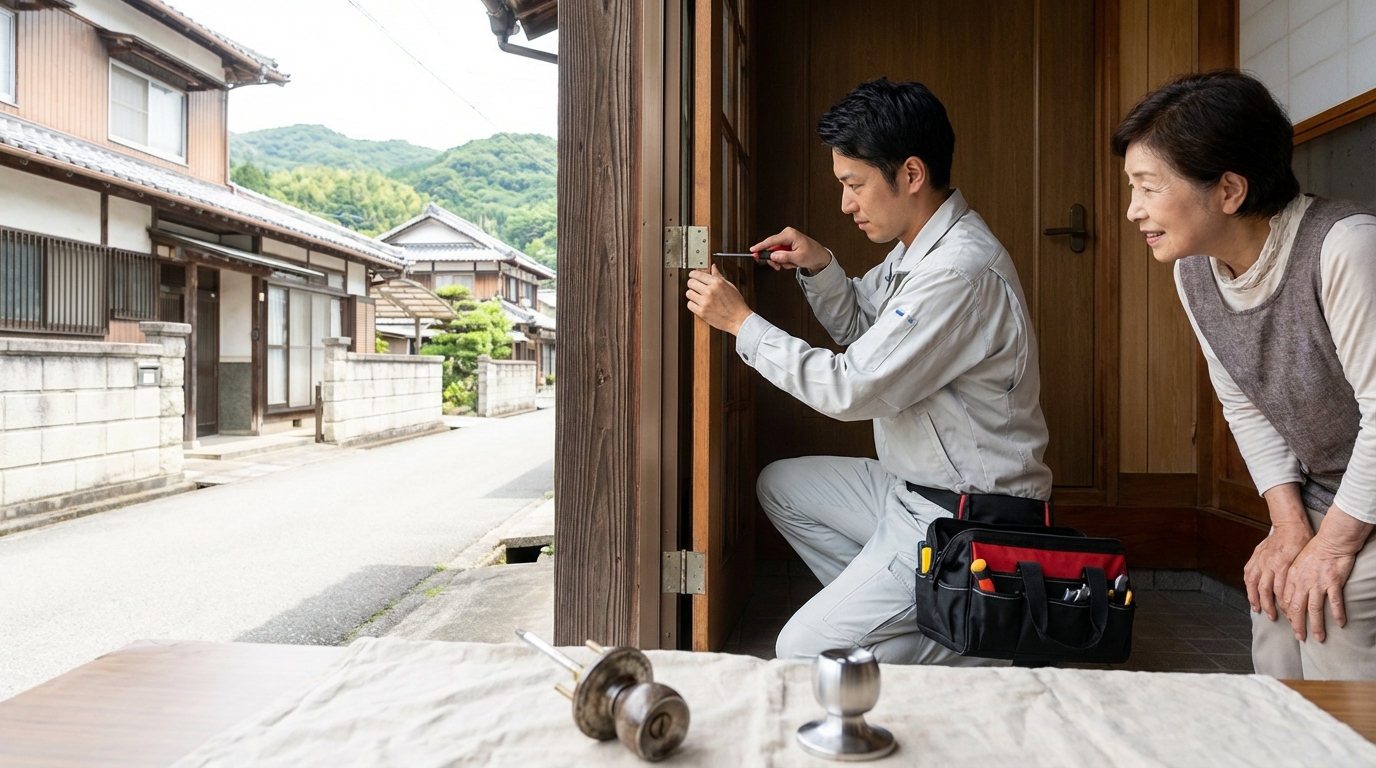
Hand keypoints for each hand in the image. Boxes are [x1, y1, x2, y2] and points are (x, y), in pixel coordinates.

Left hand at [686, 264, 751, 334]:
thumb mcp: (730, 286)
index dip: (693, 274)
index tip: (692, 275)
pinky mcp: (702, 312)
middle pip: (691, 283)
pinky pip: (690, 304)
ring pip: (689, 293)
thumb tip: (713, 267)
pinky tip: (698, 304)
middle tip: (694, 285)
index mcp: (717, 283)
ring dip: (692, 294)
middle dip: (692, 283)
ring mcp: (705, 302)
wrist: (739, 320)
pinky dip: (693, 304)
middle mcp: (710, 291)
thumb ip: (719, 276)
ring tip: (697, 296)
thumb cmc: (736, 304)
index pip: (698, 274)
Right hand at [751, 227, 831, 273]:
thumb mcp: (798, 258)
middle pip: (771, 248)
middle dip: (774, 259)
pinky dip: (784, 260)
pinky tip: (791, 261)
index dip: (761, 246)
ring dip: (781, 261)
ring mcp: (786, 240)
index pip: (771, 241)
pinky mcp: (786, 245)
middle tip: (778, 266)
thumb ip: (784, 257)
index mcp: (790, 234)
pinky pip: (779, 254)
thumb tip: (773, 256)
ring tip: (790, 264)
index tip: (753, 250)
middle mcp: (787, 235)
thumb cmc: (812, 254)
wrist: (819, 257)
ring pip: (775, 253)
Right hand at [1244, 522, 1309, 620]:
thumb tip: (1297, 596)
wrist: (1290, 525)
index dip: (1283, 606)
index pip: (1281, 592)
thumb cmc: (1302, 542)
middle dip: (1268, 606)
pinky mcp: (1256, 556)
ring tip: (1256, 608)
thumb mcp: (1304, 561)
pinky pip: (1248, 572)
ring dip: (1254, 597)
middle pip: (1264, 590)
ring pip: (1252, 583)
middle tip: (1272, 617)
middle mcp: (1268, 564)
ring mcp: (1260, 560)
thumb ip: (1297, 577)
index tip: (1288, 617)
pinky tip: (1250, 590)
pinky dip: (1248, 584)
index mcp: (1283, 566)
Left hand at [1280, 505, 1372, 641]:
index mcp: (1292, 578)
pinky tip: (1341, 623)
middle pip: (1297, 609)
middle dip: (1298, 625)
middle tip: (1301, 637)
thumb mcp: (1296, 565)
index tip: (1292, 623)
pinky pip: (1335, 602)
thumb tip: (1290, 597)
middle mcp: (1302, 582)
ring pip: (1315, 609)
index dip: (1288, 615)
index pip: (1286, 601)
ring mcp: (1318, 583)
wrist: (1331, 540)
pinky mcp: (1333, 582)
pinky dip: (1338, 614)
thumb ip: (1293, 580)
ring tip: (1319, 637)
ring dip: (1317, 625)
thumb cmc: (1315, 551)